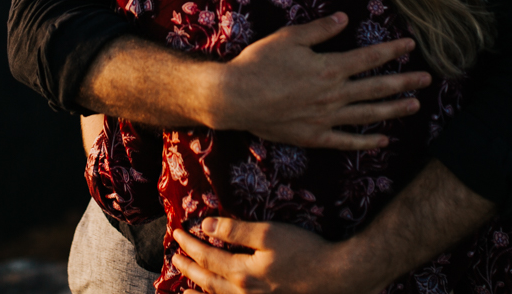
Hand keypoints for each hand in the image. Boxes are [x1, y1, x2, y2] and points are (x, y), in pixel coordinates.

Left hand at [172, 218, 380, 293]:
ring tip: (184, 288)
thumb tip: (205, 225)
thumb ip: (236, 230)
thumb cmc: (305, 251)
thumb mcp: (269, 234)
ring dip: (199, 290)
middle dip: (188, 267)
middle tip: (174, 257)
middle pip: (208, 280)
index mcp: (242, 273)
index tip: (177, 232)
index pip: (207, 256)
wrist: (337, 277)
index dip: (190, 244)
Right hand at [209, 13, 429, 150]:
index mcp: (330, 67)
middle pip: (377, 87)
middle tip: (427, 78)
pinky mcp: (315, 136)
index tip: (411, 45)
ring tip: (415, 105)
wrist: (235, 97)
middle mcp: (334, 94)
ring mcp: (326, 118)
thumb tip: (345, 19)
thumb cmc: (259, 63)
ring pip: (368, 114)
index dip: (392, 50)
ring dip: (394, 110)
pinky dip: (367, 141)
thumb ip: (320, 30)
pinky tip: (383, 140)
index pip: (370, 58)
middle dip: (405, 81)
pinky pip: (347, 141)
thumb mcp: (289, 37)